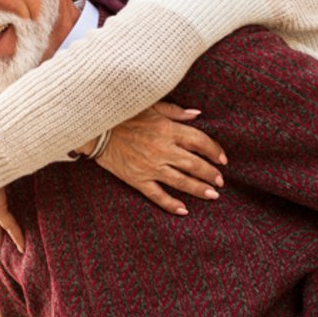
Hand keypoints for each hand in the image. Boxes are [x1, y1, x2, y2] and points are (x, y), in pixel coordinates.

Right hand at [95, 101, 227, 215]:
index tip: (223, 159)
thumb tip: (197, 114)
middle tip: (221, 181)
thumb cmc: (123, 114)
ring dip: (199, 189)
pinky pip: (157, 195)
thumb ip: (175, 111)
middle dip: (211, 173)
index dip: (214, 151)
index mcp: (167, 129)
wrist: (95, 127)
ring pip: (181, 181)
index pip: (199, 141)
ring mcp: (150, 166)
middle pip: (194, 164)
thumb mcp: (150, 106)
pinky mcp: (137, 179)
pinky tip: (183, 210)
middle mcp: (162, 149)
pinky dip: (171, 204)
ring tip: (213, 195)